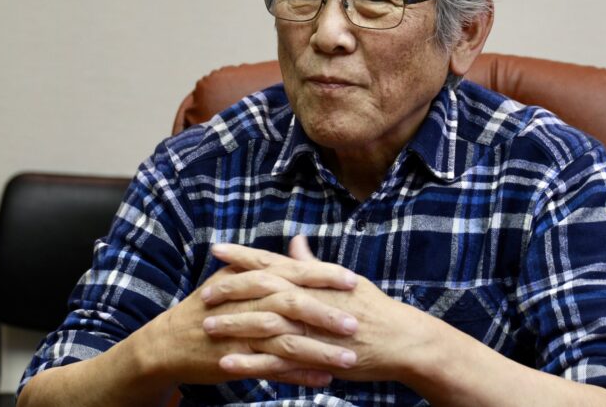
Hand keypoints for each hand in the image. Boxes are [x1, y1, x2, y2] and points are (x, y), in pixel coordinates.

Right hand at [142, 262, 356, 387]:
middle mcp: (248, 303)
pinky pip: (272, 368)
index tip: (353, 281)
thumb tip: (301, 242)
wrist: (169, 342)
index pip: (293, 272)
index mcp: (251, 280)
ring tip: (348, 358)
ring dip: (319, 351)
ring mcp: (241, 333)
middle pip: (292, 304)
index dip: (323, 276)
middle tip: (355, 322)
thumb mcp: (236, 277)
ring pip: (286, 340)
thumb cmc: (209, 307)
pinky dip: (298, 375)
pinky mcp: (237, 360)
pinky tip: (323, 380)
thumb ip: (272, 263)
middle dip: (325, 314)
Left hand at [203, 236, 436, 383]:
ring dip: (233, 325)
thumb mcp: (342, 280)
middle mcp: (308, 299)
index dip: (243, 255)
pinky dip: (249, 362)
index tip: (218, 249)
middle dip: (231, 288)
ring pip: (264, 324)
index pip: (272, 262)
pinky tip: (227, 362)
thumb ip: (313, 264)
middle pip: (262, 290)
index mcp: (313, 279)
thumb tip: (296, 242)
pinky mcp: (314, 356)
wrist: (401, 341)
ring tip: (205, 326)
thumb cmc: (373, 309)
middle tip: (205, 291)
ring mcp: (310, 328)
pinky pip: (275, 360)